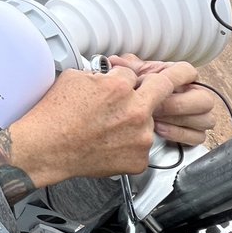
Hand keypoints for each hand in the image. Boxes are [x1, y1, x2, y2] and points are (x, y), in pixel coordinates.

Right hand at [4, 62, 194, 187]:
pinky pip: (140, 145)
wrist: (47, 148)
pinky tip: (108, 142)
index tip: (132, 75)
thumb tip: (111, 75)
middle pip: (160, 91)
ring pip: (147, 120)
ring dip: (135, 119)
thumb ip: (102, 76)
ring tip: (108, 126)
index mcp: (119, 87)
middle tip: (184, 74)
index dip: (125, 75)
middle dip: (168, 82)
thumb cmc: (54, 113)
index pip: (134, 72)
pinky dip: (129, 143)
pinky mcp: (138, 160)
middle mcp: (135, 112)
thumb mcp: (75, 78)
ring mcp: (140, 138)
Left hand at [108, 54, 215, 145]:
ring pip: (205, 119)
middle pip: (204, 100)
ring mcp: (199, 116)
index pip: (190, 72)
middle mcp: (195, 95)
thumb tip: (115, 62)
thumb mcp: (131, 76)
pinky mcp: (195, 134)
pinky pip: (198, 136)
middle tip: (155, 106)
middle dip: (178, 104)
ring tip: (154, 118)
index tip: (160, 82)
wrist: (131, 115)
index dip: (178, 77)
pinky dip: (179, 133)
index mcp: (181, 77)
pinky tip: (159, 129)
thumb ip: (126, 67)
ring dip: (178, 119)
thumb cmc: (136, 91)